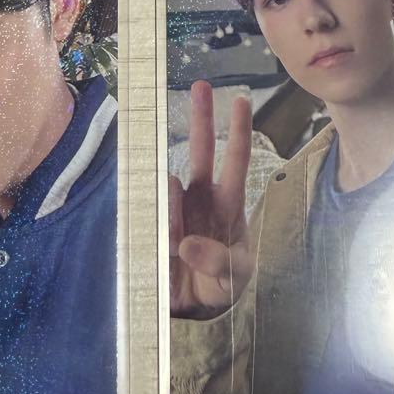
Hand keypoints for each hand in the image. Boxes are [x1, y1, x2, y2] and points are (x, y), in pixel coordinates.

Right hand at [168, 80, 253, 318]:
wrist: (194, 308)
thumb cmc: (222, 283)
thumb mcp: (234, 277)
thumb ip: (219, 262)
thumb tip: (187, 243)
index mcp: (228, 205)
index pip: (236, 162)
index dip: (238, 131)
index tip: (240, 100)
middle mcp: (202, 198)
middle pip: (202, 150)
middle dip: (201, 118)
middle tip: (201, 86)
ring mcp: (177, 207)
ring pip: (171, 187)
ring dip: (173, 212)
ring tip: (177, 247)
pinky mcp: (155, 223)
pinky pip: (153, 217)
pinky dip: (160, 234)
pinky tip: (166, 252)